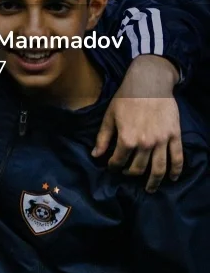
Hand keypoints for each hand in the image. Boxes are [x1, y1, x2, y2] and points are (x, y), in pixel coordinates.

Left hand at [93, 55, 182, 191]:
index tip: (112, 168)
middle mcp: (145, 143)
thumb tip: (95, 155)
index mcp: (127, 138)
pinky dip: (176, 171)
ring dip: (153, 182)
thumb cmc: (126, 98)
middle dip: (131, 174)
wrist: (149, 83)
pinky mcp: (175, 137)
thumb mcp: (109, 116)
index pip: (118, 161)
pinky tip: (172, 178)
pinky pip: (177, 158)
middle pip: (138, 168)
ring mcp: (162, 141)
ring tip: (149, 188)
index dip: (113, 167)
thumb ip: (103, 137)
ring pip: (159, 169)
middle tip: (128, 174)